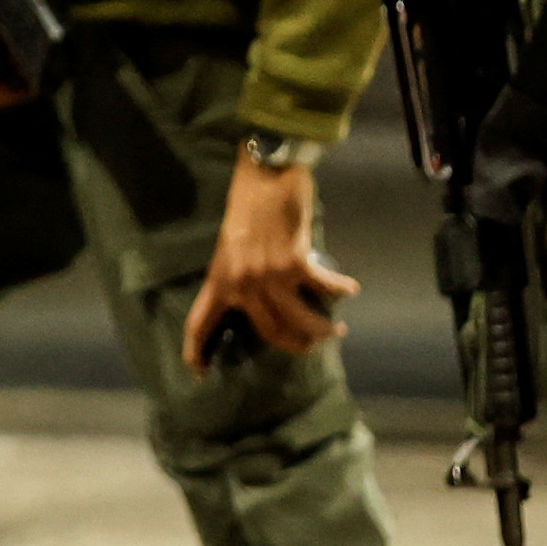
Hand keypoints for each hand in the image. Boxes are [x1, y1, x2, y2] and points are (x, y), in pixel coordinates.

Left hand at [182, 146, 357, 371]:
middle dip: (294, 344)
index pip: (201, 323)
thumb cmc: (249, 202)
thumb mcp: (232, 243)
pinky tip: (349, 289)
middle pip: (268, 331)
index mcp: (220, 278)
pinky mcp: (294, 261)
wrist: (266, 172)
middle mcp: (241, 283)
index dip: (197, 352)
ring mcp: (268, 274)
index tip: (200, 373)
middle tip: (311, 345)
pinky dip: (339, 290)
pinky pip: (323, 288)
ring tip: (335, 330)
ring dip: (321, 329)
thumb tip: (262, 296)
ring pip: (299, 321)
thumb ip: (241, 272)